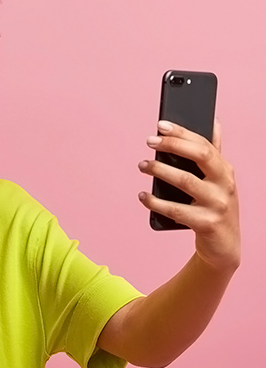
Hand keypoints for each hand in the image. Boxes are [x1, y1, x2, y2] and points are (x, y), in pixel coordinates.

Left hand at [137, 119, 240, 270]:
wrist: (224, 246)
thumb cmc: (214, 206)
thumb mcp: (217, 179)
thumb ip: (213, 153)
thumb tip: (213, 122)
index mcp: (224, 170)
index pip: (204, 144)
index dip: (182, 133)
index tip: (160, 125)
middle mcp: (225, 184)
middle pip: (199, 156)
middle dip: (173, 145)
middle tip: (149, 141)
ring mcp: (217, 204)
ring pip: (185, 181)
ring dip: (160, 170)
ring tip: (142, 165)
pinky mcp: (206, 223)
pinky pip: (176, 210)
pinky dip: (155, 202)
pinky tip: (143, 197)